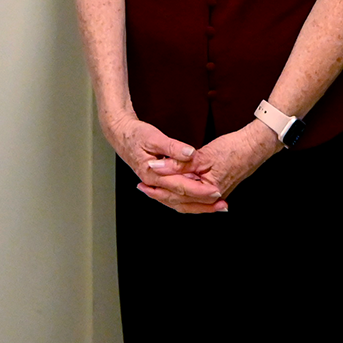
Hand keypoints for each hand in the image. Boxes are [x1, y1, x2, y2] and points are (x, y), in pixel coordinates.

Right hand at [101, 112, 216, 212]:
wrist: (120, 135)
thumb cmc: (135, 135)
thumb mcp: (153, 136)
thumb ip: (172, 147)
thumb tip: (190, 153)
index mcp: (153, 175)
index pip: (181, 186)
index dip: (200, 190)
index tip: (216, 191)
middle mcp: (154, 184)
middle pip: (181, 200)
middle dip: (203, 204)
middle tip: (222, 204)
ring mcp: (155, 185)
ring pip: (178, 202)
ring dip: (198, 206)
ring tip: (216, 207)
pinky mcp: (158, 183)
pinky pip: (175, 198)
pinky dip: (188, 201)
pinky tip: (199, 202)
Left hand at [142, 121, 280, 213]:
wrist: (256, 145)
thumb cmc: (234, 149)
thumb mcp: (203, 155)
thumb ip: (179, 164)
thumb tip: (157, 168)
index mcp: (208, 190)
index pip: (177, 196)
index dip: (158, 190)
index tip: (143, 184)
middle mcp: (211, 196)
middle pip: (181, 202)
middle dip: (161, 196)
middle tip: (143, 189)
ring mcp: (215, 192)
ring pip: (187, 201)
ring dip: (170, 196)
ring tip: (153, 190)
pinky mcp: (216, 186)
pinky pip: (194, 195)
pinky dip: (182, 193)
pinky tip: (175, 189)